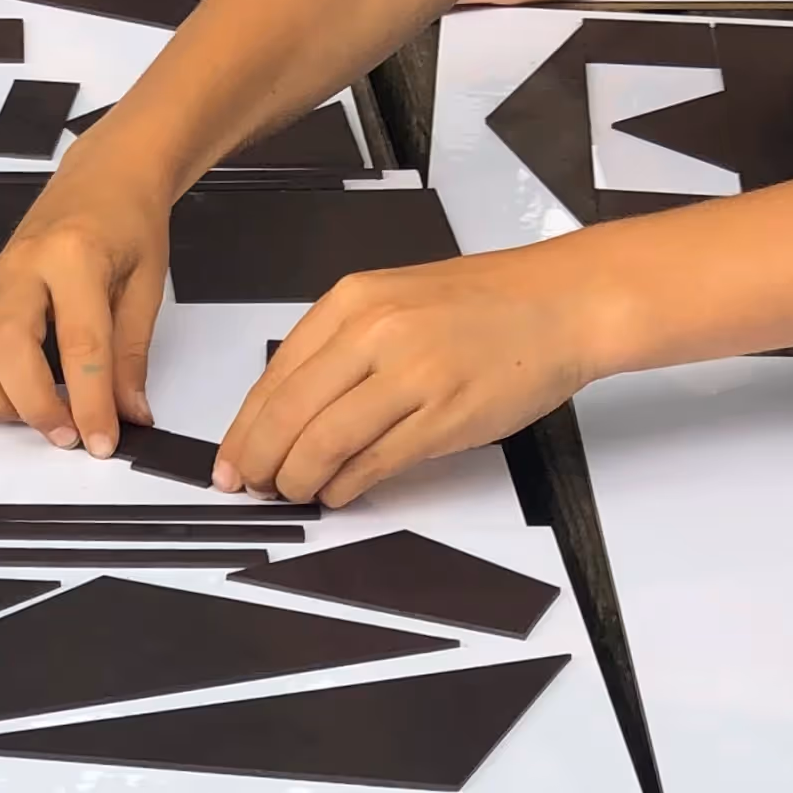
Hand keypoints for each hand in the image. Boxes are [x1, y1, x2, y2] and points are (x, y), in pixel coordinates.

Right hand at [0, 148, 169, 454]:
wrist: (104, 177)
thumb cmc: (126, 223)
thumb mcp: (146, 286)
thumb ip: (131, 355)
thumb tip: (127, 414)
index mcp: (75, 256)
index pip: (81, 344)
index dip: (91, 403)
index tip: (100, 442)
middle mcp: (23, 265)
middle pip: (7, 345)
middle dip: (33, 404)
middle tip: (63, 435)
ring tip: (18, 420)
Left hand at [216, 248, 600, 505]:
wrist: (562, 303)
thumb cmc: (484, 305)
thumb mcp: (394, 299)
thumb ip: (341, 346)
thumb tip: (288, 409)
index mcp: (353, 302)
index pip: (276, 376)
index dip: (245, 428)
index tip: (231, 458)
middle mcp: (375, 333)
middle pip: (289, 415)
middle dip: (259, 461)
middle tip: (250, 486)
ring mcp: (411, 376)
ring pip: (324, 443)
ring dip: (299, 479)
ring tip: (293, 492)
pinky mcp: (444, 416)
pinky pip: (375, 463)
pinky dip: (346, 486)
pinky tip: (337, 492)